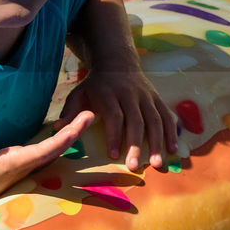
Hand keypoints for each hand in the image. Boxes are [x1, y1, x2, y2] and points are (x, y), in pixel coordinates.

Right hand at [0, 111, 94, 213]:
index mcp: (14, 163)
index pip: (46, 149)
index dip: (65, 136)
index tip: (80, 123)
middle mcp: (23, 165)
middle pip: (55, 149)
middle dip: (74, 132)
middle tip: (91, 114)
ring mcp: (22, 166)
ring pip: (52, 151)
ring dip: (68, 136)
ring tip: (81, 119)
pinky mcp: (18, 165)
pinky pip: (44, 151)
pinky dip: (56, 140)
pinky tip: (62, 132)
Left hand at [54, 69, 176, 170]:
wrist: (117, 63)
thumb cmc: (95, 85)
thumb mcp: (79, 93)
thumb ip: (70, 111)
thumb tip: (56, 129)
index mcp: (109, 93)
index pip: (114, 116)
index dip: (114, 135)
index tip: (112, 155)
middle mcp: (130, 94)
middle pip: (136, 121)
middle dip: (136, 145)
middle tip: (134, 167)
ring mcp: (146, 96)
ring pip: (154, 119)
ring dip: (157, 142)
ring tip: (156, 164)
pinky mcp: (157, 98)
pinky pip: (167, 115)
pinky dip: (171, 132)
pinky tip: (173, 149)